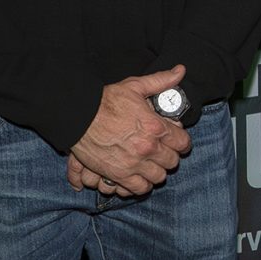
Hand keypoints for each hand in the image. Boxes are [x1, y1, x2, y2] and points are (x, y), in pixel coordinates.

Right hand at [71, 66, 191, 195]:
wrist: (77, 117)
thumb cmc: (105, 101)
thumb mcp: (134, 86)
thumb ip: (160, 81)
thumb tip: (180, 71)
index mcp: (155, 126)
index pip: (183, 143)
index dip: (181, 142)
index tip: (176, 140)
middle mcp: (148, 148)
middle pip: (172, 162)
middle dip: (168, 156)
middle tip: (161, 151)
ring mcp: (134, 164)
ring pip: (158, 177)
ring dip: (155, 171)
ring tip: (149, 164)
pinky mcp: (119, 175)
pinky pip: (140, 188)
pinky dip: (141, 184)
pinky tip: (137, 175)